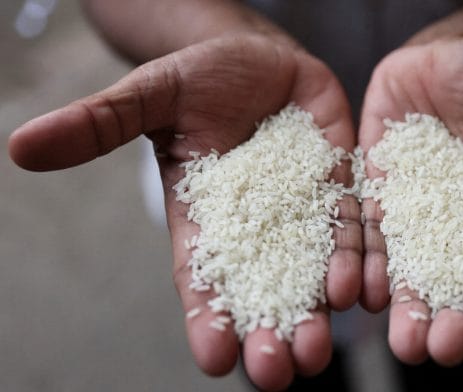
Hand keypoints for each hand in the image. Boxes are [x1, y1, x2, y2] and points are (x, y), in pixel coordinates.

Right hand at [9, 34, 360, 390]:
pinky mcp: (340, 184)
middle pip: (264, 287)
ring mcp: (304, 206)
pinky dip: (355, 258)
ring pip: (313, 268)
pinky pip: (352, 225)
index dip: (205, 316)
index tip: (213, 358)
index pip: (203, 275)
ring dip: (317, 310)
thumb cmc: (200, 76)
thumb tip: (20, 147)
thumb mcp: (152, 96)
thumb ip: (101, 123)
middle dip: (268, 330)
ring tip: (318, 349)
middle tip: (276, 373)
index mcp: (206, 216)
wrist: (260, 58)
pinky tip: (358, 291)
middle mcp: (259, 224)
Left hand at [358, 36, 462, 365]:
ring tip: (401, 339)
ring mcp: (411, 209)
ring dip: (400, 304)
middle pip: (450, 281)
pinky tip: (356, 290)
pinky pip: (364, 231)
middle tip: (438, 350)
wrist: (448, 56)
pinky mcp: (374, 189)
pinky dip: (359, 260)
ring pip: (403, 267)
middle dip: (445, 318)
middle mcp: (454, 224)